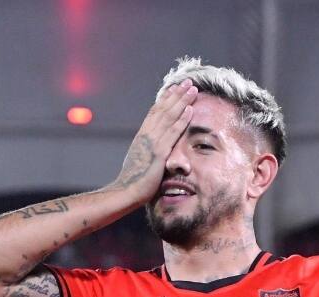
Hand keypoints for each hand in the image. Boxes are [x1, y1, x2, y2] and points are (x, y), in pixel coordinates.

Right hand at [107, 79, 197, 199]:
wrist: (125, 192)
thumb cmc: (133, 181)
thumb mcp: (141, 161)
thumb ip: (149, 152)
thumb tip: (154, 150)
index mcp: (142, 136)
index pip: (155, 112)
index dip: (166, 99)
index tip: (175, 89)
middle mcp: (146, 135)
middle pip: (163, 109)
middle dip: (176, 94)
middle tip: (188, 82)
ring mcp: (152, 142)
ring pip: (169, 116)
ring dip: (182, 101)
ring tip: (193, 89)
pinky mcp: (159, 153)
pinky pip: (172, 133)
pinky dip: (181, 120)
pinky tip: (190, 110)